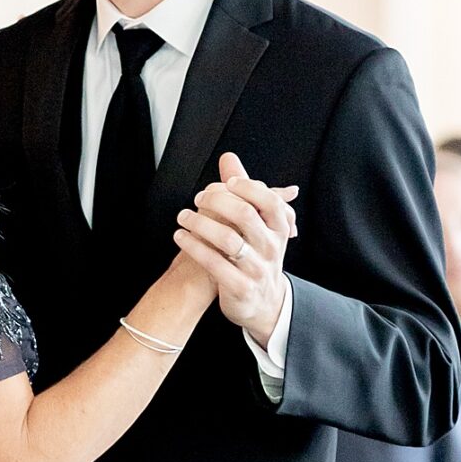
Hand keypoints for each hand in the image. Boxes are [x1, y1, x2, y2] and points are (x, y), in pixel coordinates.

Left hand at [174, 153, 297, 346]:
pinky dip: (194, 247)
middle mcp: (272, 248)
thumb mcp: (258, 225)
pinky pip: (214, 264)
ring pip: (227, 240)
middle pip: (245, 215)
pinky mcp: (240, 287)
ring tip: (183, 217)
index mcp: (279, 229)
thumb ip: (243, 191)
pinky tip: (181, 237)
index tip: (226, 183)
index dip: (247, 188)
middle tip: (198, 198)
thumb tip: (229, 158)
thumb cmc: (257, 256)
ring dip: (200, 223)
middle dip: (217, 202)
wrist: (262, 303)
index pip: (269, 201)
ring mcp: (257, 269)